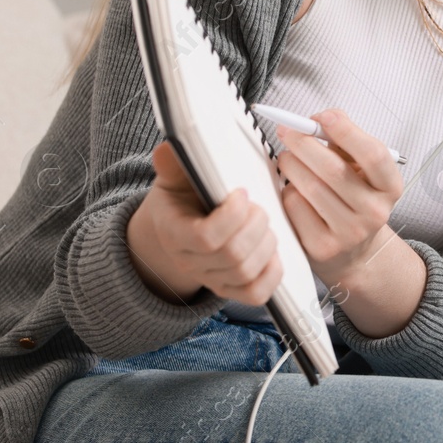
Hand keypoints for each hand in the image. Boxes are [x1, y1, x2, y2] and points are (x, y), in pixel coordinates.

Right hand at [128, 140, 282, 306]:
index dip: (232, 216)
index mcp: (174, 233)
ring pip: (246, 273)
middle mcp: (190, 262)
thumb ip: (175, 164)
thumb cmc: (185, 197)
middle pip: (232, 256)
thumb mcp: (175, 177)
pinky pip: (256, 294)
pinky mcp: (231, 289)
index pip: (205, 237)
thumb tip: (170, 148)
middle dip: (255, 226)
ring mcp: (211, 279)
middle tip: (258, 206)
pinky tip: (271, 248)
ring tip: (265, 223)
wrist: (181, 228)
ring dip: (266, 244)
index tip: (242, 193)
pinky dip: (272, 272)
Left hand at [275, 108, 404, 286]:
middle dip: (304, 143)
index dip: (346, 131)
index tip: (322, 116)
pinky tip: (293, 188)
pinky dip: (288, 190)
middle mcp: (375, 212)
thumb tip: (321, 118)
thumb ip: (346, 142)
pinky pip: (296, 207)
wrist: (354, 252)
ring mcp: (350, 233)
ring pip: (310, 187)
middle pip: (334, 170)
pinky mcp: (323, 247)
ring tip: (287, 157)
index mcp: (390, 187)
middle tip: (288, 130)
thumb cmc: (354, 199)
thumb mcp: (362, 170)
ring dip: (291, 165)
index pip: (373, 155)